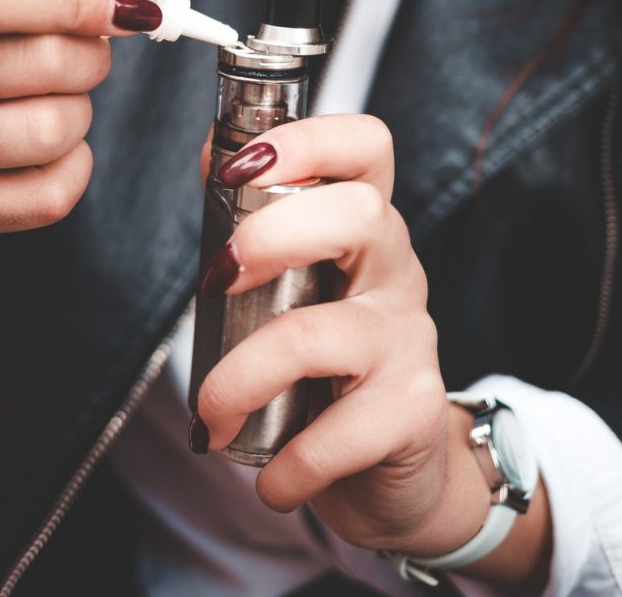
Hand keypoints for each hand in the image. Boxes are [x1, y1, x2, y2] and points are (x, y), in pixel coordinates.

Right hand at [0, 0, 163, 232]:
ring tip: (56, 98)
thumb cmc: (0, 23)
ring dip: (80, 112)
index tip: (135, 7)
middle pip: (41, 65)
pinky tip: (51, 146)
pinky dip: (74, 166)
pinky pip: (49, 196)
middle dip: (92, 58)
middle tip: (86, 54)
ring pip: (50, 133)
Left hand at [194, 114, 489, 555]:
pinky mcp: (412, 411)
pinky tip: (271, 481)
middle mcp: (395, 269)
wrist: (397, 464)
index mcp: (364, 225)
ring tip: (210, 415)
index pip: (366, 145)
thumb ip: (256, 221)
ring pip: (325, 332)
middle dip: (270, 235)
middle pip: (359, 214)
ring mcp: (409, 338)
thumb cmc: (326, 359)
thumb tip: (213, 154)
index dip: (306, 140)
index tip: (238, 169)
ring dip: (242, 375)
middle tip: (213, 280)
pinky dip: (289, 465)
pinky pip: (342, 432)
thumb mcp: (295, 280)